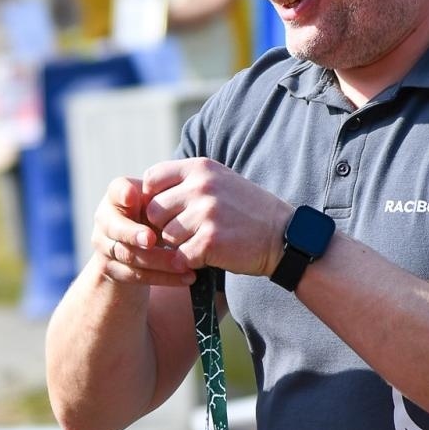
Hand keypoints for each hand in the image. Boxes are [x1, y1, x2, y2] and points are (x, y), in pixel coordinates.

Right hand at [91, 175, 195, 287]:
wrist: (135, 247)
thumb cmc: (152, 216)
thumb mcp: (157, 202)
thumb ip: (169, 197)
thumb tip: (195, 194)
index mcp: (117, 197)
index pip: (117, 190)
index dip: (124, 194)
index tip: (134, 197)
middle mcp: (105, 220)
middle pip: (118, 228)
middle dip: (135, 234)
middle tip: (152, 239)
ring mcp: (104, 246)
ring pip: (130, 256)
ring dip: (159, 261)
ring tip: (185, 263)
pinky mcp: (112, 270)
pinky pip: (138, 276)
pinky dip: (165, 278)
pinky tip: (186, 277)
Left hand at [141, 158, 291, 277]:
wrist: (283, 236)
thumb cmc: (247, 211)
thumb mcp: (219, 181)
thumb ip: (187, 182)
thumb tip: (144, 193)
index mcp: (200, 168)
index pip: (151, 179)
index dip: (152, 199)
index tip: (165, 212)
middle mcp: (201, 186)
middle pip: (153, 211)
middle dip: (163, 227)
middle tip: (184, 234)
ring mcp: (206, 213)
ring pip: (165, 236)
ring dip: (178, 245)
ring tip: (201, 242)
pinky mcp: (210, 241)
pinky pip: (180, 256)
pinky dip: (190, 262)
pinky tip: (208, 256)